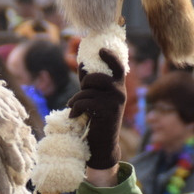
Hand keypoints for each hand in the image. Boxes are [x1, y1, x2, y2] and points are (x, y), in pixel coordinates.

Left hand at [67, 49, 126, 169]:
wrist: (102, 143)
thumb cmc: (97, 117)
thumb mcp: (96, 97)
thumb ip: (91, 82)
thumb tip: (82, 64)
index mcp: (118, 87)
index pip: (118, 66)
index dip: (110, 56)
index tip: (101, 50)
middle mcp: (119, 92)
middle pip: (96, 76)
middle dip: (84, 83)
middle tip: (81, 94)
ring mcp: (114, 102)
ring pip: (87, 91)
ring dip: (76, 99)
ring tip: (74, 107)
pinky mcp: (107, 112)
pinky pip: (84, 102)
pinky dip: (75, 108)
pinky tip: (74, 115)